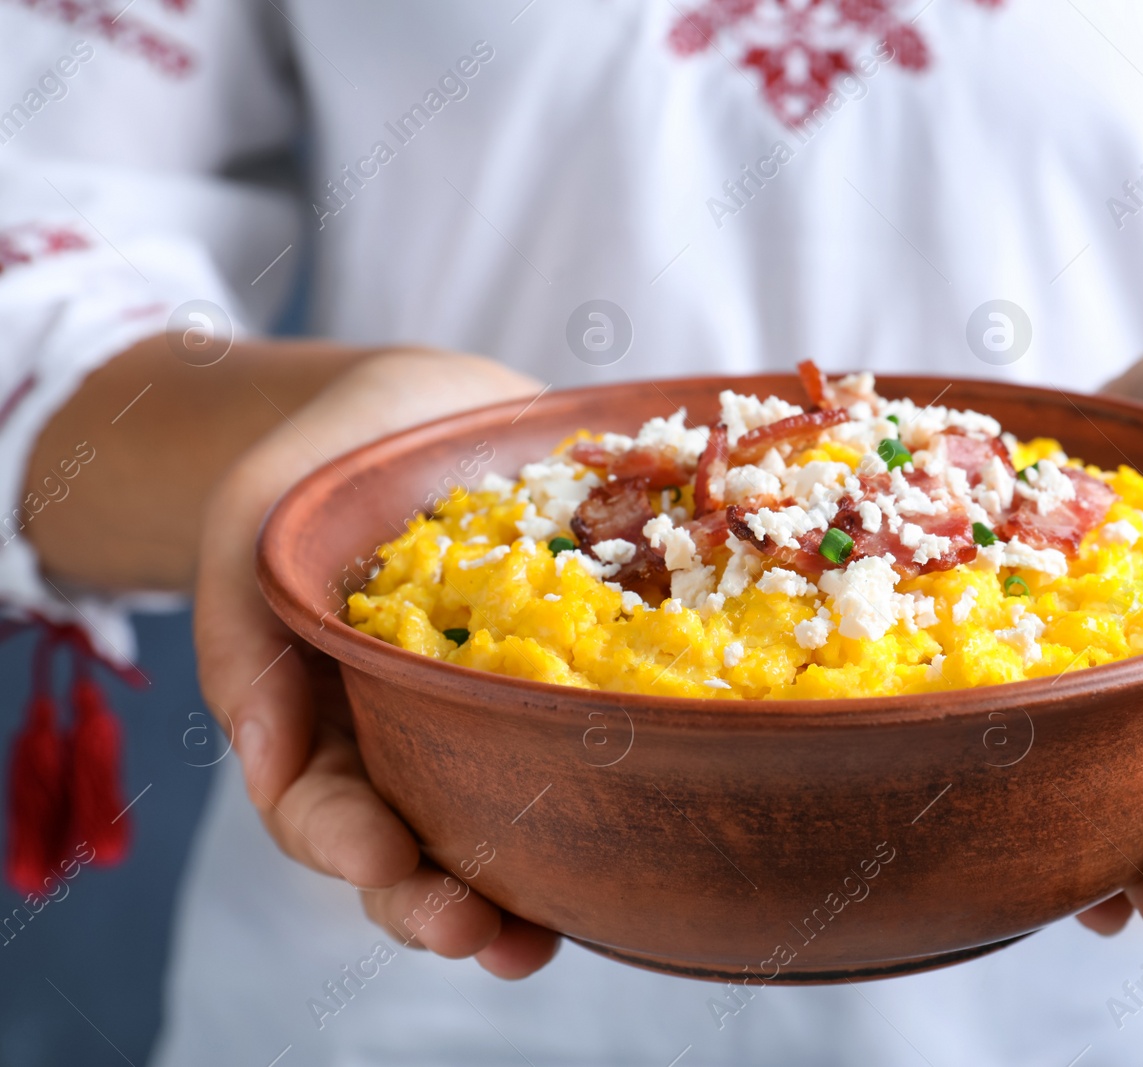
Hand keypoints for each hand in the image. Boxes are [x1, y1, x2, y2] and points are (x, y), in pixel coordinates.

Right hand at [193, 349, 558, 976]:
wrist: (425, 408)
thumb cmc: (320, 466)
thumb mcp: (252, 522)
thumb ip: (244, 634)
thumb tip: (265, 762)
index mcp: (324, 720)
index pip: (319, 808)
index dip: (344, 844)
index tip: (383, 855)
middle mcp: (410, 739)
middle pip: (414, 850)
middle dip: (440, 904)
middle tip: (478, 932)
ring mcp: (493, 720)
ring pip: (502, 825)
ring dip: (524, 890)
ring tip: (548, 936)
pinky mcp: (569, 685)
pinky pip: (585, 749)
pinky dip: (609, 797)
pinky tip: (644, 820)